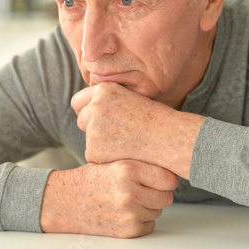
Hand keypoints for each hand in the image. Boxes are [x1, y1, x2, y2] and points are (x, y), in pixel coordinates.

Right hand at [40, 160, 177, 237]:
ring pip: (158, 211)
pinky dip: (141, 221)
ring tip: (129, 199)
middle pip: (166, 197)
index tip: (160, 178)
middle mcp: (129, 192)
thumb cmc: (89, 179)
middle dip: (158, 193)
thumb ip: (139, 163)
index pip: (168, 178)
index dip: (165, 179)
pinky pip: (149, 225)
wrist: (64, 202)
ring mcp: (129, 213)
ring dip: (149, 207)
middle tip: (144, 189)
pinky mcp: (127, 231)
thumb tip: (171, 168)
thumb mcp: (112, 160)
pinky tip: (125, 212)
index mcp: (127, 169)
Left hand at [71, 82, 204, 178]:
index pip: (78, 101)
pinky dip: (105, 158)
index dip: (87, 110)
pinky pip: (92, 156)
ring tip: (125, 143)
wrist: (170, 139)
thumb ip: (107, 100)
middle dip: (92, 127)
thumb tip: (88, 107)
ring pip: (87, 138)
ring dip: (100, 143)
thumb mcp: (130, 97)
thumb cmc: (156, 120)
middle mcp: (95, 106)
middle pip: (81, 120)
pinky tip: (124, 154)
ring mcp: (93, 128)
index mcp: (103, 90)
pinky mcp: (94, 150)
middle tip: (115, 134)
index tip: (97, 119)